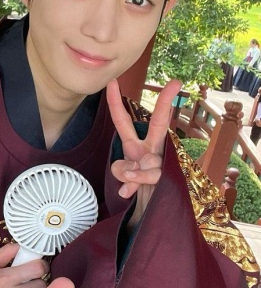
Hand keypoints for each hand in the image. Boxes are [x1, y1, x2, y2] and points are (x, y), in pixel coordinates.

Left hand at [106, 78, 180, 228]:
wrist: (152, 206)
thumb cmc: (138, 183)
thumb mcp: (124, 174)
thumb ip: (122, 169)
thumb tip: (131, 171)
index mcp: (136, 143)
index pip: (123, 120)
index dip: (115, 102)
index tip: (112, 81)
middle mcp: (151, 147)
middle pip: (160, 122)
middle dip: (166, 102)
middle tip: (176, 82)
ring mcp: (160, 161)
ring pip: (145, 159)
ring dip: (130, 173)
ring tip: (131, 181)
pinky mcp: (164, 177)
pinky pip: (145, 176)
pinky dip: (134, 184)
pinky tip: (129, 192)